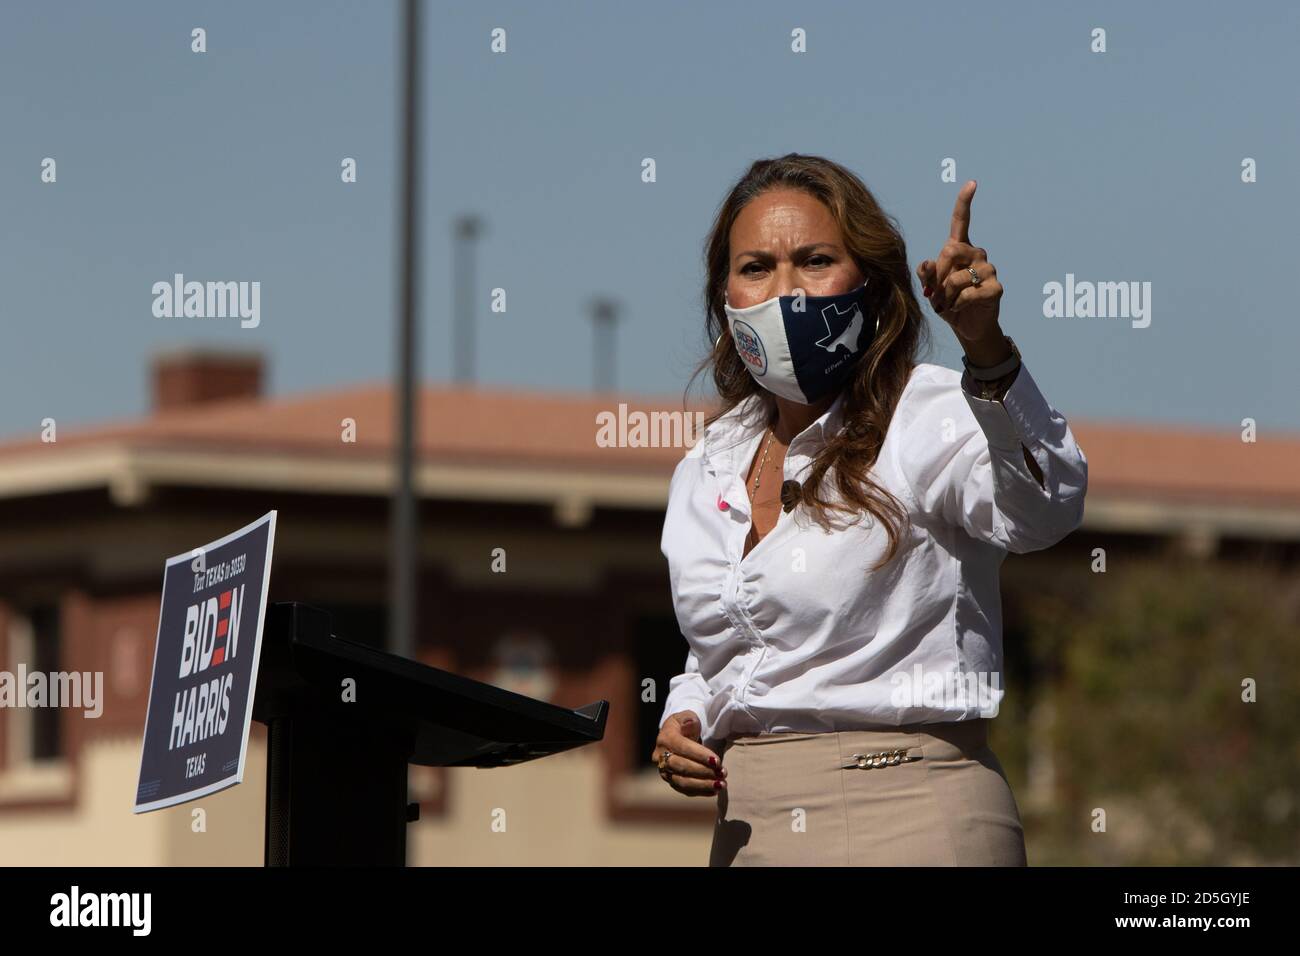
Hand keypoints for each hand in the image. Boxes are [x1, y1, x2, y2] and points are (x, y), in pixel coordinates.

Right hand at [652, 711, 724, 796]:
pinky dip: (700, 791)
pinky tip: (714, 791)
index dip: (699, 755)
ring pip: (682, 781)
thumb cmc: (684, 726)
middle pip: (681, 767)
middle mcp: (660, 756)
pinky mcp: (670, 781)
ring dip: (703, 785)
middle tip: (722, 773)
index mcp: (665, 738)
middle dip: (704, 772)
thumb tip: (690, 724)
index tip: (717, 761)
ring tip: (721, 785)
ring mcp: (664, 770)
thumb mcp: (687, 717)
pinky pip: (684, 790)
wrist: (675, 737)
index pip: (682, 747)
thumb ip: (688, 719)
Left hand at [916, 180, 1004, 349]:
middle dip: (936, 275)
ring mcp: (989, 269)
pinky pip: (967, 294)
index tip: (972, 183)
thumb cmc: (947, 302)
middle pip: (950, 250)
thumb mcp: (931, 288)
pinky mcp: (996, 288)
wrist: (966, 327)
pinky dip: (956, 305)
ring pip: (956, 277)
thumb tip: (925, 263)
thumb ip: (925, 274)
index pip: (961, 221)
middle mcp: (977, 254)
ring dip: (944, 296)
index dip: (965, 201)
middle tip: (934, 293)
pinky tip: (958, 309)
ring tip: (945, 304)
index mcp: (960, 248)